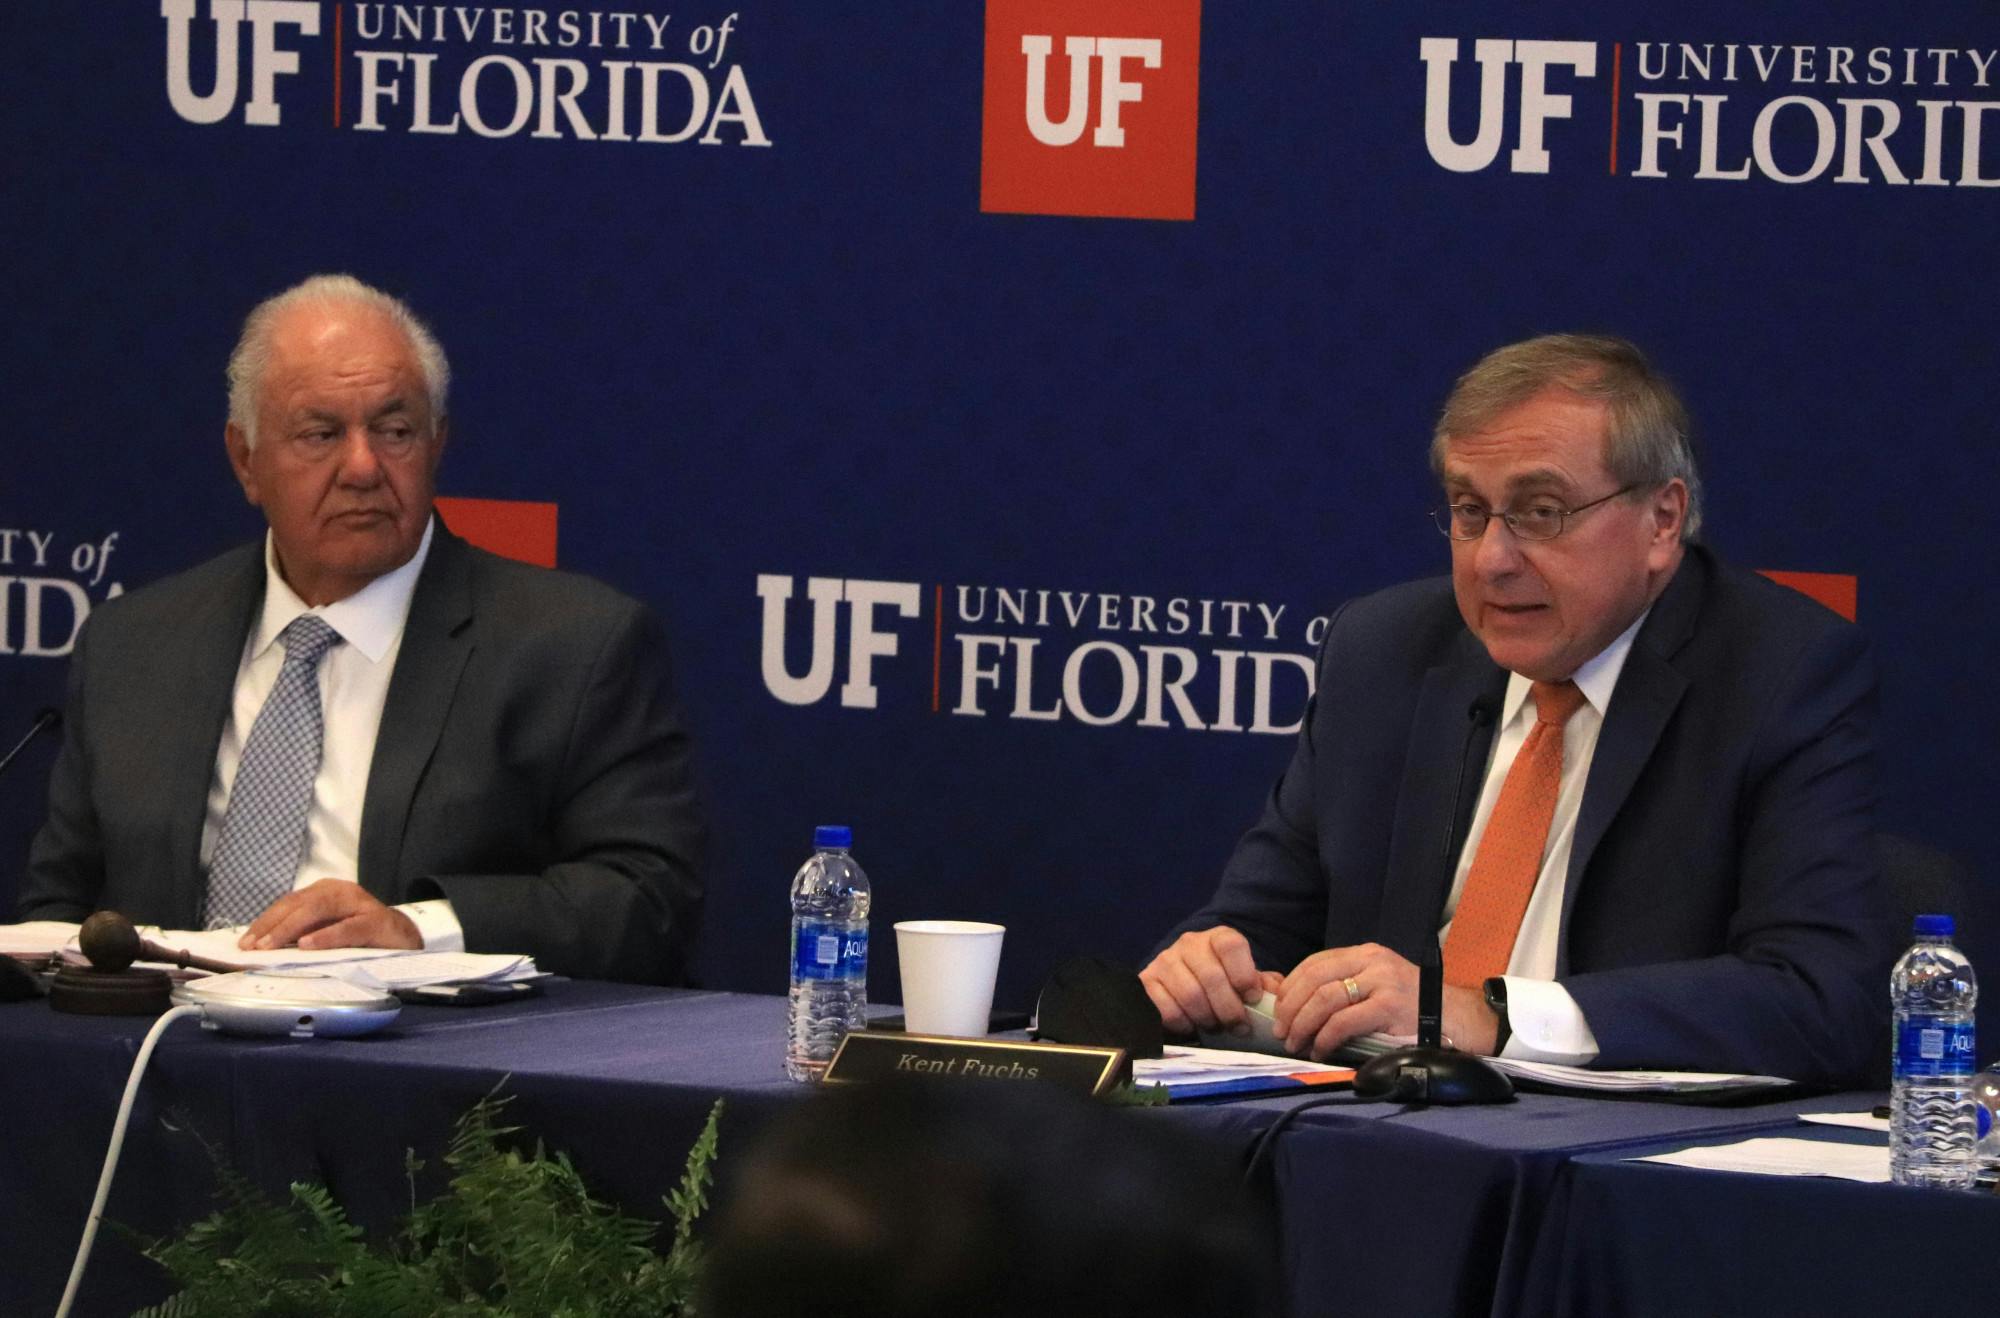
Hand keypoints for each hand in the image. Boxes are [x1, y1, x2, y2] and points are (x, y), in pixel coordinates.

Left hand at [239, 878, 421, 951]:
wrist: (405, 939)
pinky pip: (348, 928)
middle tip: (252, 947)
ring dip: (291, 928)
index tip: (244, 943)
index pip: (288, 903)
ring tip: (270, 946)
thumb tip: (261, 947)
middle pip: (299, 903)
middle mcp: (340, 892)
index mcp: (324, 892)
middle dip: (272, 925)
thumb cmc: (360, 937)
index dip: (265, 921)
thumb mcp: (326, 930)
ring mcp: (360, 904)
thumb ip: (300, 933)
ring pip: (319, 909)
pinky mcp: (377, 922)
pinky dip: (326, 936)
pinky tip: (307, 945)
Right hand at [1139, 926, 1281, 1034]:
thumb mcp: (1245, 979)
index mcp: (1218, 937)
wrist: (1181, 982)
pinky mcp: (1146, 981)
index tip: (1252, 998)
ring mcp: (1165, 961)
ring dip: (1208, 1019)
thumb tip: (1275, 995)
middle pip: (1212, 977)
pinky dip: (1184, 1024)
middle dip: (1230, 1009)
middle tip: (1239, 1028)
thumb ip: (1265, 985)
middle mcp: (1189, 943)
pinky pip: (1167, 1009)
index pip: (1231, 946)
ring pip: (1190, 995)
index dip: (1244, 974)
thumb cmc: (1222, 983)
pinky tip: (1192, 1025)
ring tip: (1216, 1027)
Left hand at [1273, 943, 1500, 1059]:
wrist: (1457, 1019)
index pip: (1315, 963)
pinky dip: (1325, 1037)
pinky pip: (1344, 1021)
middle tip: (1282, 1031)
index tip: (1278, 1009)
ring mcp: (1382, 982)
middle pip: (1315, 978)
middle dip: (1291, 1006)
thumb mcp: (1378, 985)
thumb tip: (1296, 1005)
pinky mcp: (1390, 1007)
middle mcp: (1373, 962)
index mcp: (1366, 953)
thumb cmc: (1412, 1008)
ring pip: (1325, 998)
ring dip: (1303, 1023)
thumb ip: (1346, 987)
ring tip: (1295, 1042)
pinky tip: (1320, 1049)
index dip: (1291, 986)